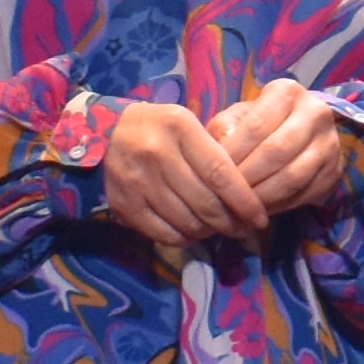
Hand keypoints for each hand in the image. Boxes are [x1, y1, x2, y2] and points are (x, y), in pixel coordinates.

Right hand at [93, 101, 268, 265]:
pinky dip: (184, 239)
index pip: (221, 173)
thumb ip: (215, 152)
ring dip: (209, 232)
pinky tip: (193, 232)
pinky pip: (164, 233)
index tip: (259, 218)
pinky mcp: (124, 204)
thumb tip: (247, 196)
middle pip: (205, 202)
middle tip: (242, 229)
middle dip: (230, 222)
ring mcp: (137, 180)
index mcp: (179, 127)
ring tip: (217, 229)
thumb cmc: (159, 129)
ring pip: (187, 221)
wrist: (104, 134)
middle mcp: (156, 152)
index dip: (244, 202)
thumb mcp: (187, 124)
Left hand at [206, 81, 350, 225]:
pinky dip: (279, 205)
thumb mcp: (236, 117)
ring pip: (293, 176)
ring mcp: (330, 143)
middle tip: (226, 195)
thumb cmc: (256, 124)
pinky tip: (259, 210)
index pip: (256, 126)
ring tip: (240, 206)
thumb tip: (224, 155)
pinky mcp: (335, 171)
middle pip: (277, 151)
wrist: (295, 133)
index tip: (213, 173)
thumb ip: (223, 130)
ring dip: (263, 196)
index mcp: (287, 92)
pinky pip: (305, 194)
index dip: (233, 153)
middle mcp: (316, 112)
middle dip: (248, 177)